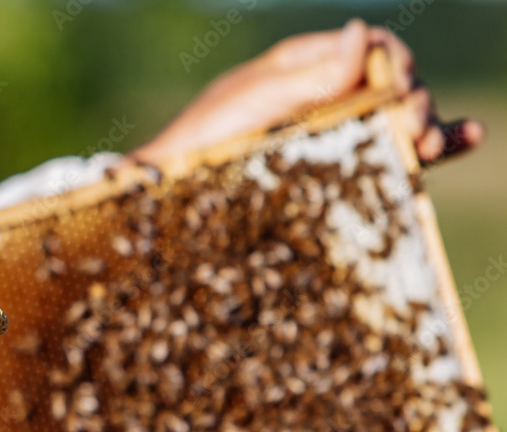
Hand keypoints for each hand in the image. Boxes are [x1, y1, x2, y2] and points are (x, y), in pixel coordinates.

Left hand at [129, 19, 483, 166]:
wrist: (172, 194)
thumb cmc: (203, 143)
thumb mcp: (254, 103)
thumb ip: (308, 76)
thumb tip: (361, 36)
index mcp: (304, 68)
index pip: (370, 48)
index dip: (394, 64)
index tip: (401, 91)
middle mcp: (323, 96)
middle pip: (390, 85)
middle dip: (415, 101)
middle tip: (417, 132)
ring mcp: (329, 133)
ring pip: (394, 119)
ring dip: (427, 125)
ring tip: (435, 143)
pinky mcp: (332, 169)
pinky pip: (385, 153)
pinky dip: (426, 148)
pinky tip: (460, 142)